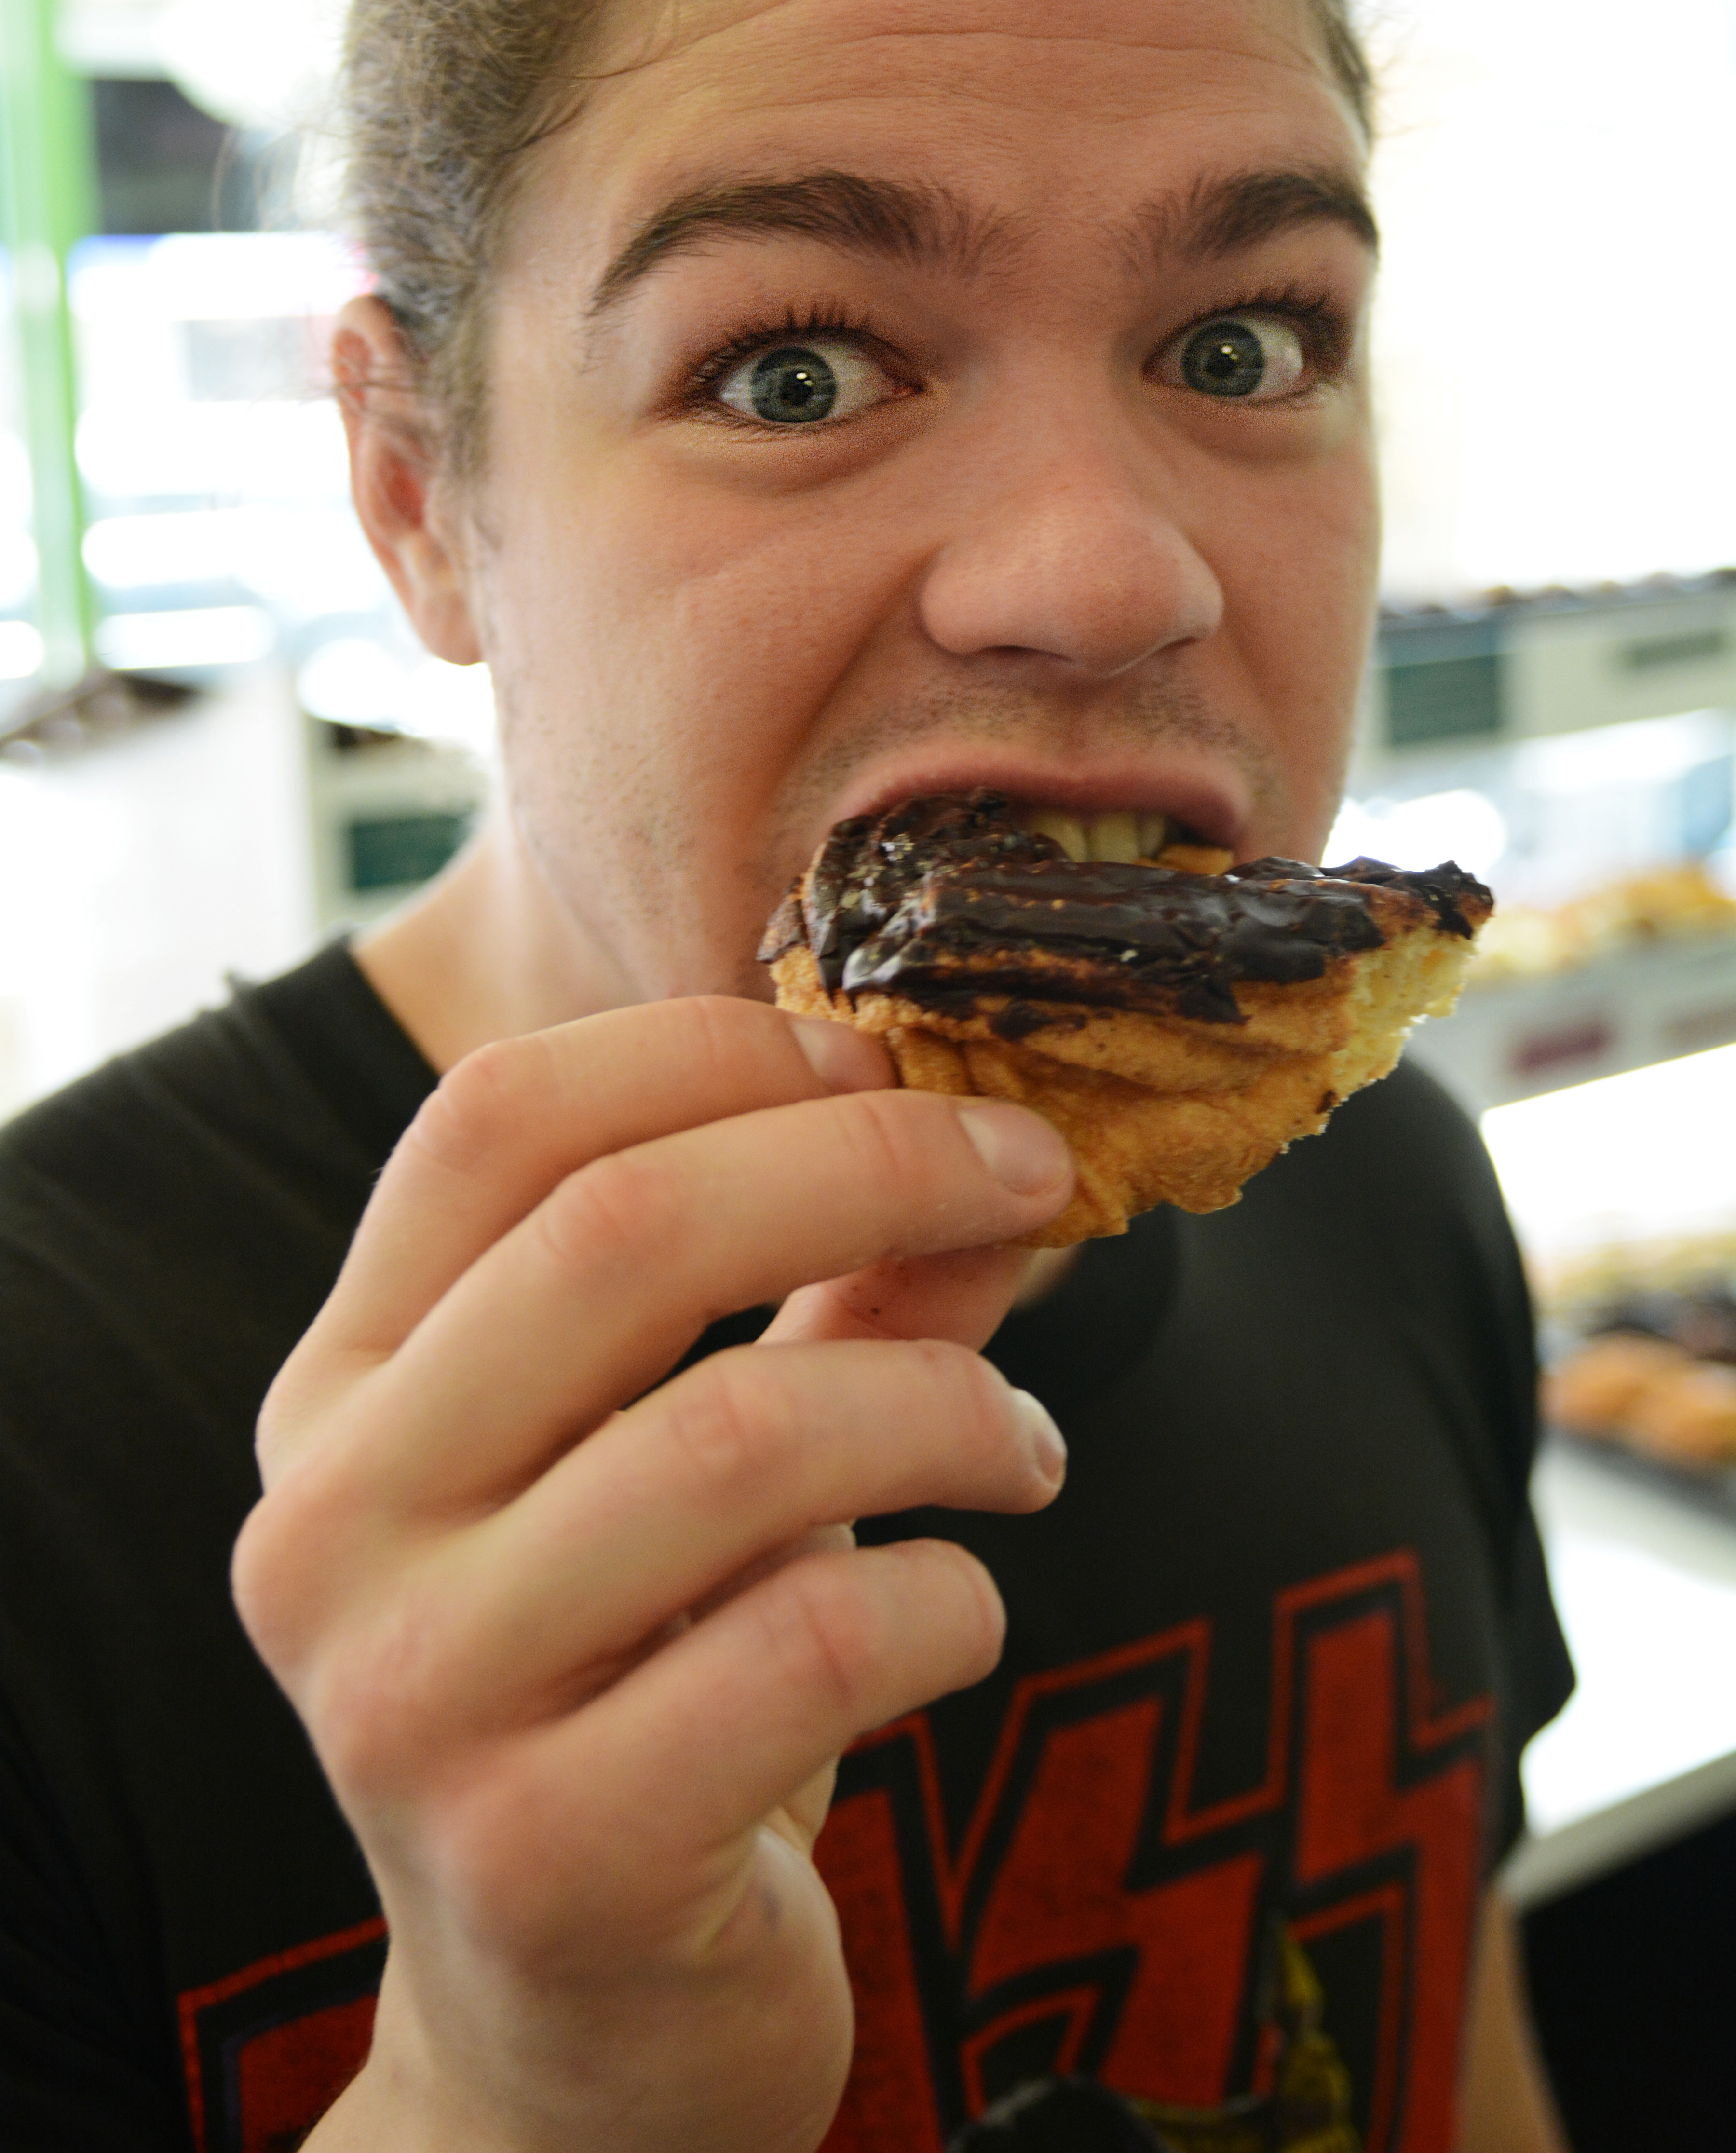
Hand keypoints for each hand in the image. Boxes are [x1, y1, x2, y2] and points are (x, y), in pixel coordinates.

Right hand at [232, 996, 1073, 2152]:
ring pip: (740, 1435)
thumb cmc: (645, 1697)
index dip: (714, 1053)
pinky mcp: (541, 1856)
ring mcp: (413, 1698)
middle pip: (619, 1233)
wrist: (578, 2033)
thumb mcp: (708, 1473)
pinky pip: (813, 1643)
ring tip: (1024, 1444)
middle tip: (1028, 1177)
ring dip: (948, 1404)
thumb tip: (985, 1145)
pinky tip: (964, 1613)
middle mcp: (332, 1527)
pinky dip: (950, 1599)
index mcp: (341, 1394)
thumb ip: (828, 1299)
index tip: (884, 1059)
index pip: (497, 1121)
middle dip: (873, 1166)